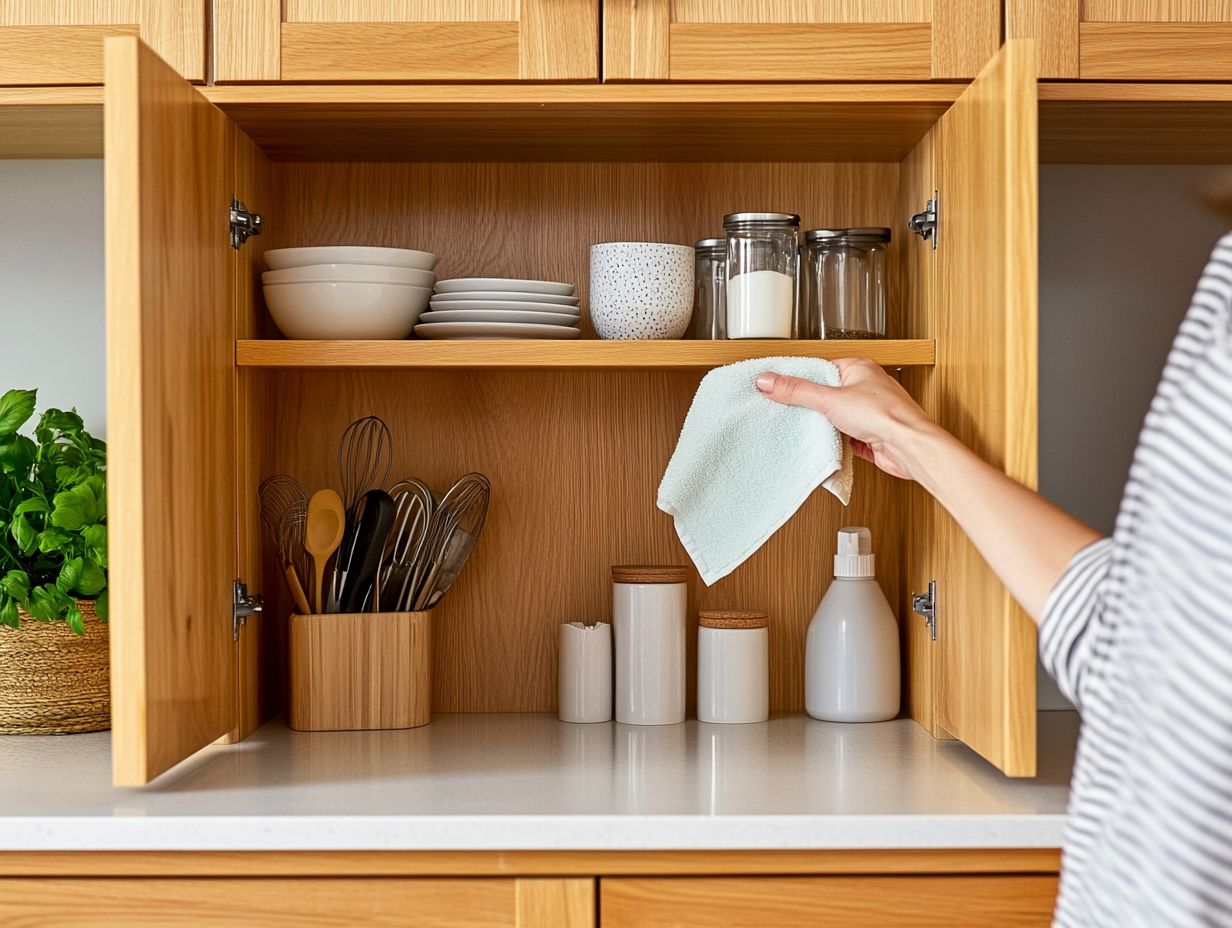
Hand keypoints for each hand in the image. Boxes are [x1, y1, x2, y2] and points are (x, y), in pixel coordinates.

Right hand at [755, 358, 938, 480]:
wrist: (910, 447)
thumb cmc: (886, 416)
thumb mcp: (830, 399)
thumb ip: (797, 391)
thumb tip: (768, 380)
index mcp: (859, 368)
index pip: (821, 369)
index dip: (800, 379)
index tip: (780, 387)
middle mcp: (866, 388)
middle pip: (827, 395)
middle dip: (811, 406)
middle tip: (790, 410)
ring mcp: (870, 412)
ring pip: (836, 417)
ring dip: (824, 426)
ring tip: (809, 429)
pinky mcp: (871, 435)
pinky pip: (844, 437)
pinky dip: (834, 442)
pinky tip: (826, 444)